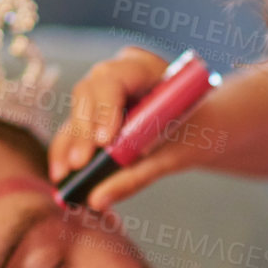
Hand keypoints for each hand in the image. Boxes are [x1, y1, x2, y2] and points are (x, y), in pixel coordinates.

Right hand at [47, 46, 205, 209]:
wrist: (207, 127)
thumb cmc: (198, 133)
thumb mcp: (175, 153)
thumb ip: (137, 174)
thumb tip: (96, 199)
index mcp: (146, 67)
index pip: (115, 80)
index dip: (105, 109)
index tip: (105, 142)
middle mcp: (118, 73)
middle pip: (88, 93)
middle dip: (82, 130)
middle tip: (81, 165)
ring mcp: (103, 92)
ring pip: (76, 112)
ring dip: (68, 145)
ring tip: (63, 177)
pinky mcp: (94, 114)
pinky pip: (74, 130)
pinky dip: (68, 152)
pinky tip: (61, 176)